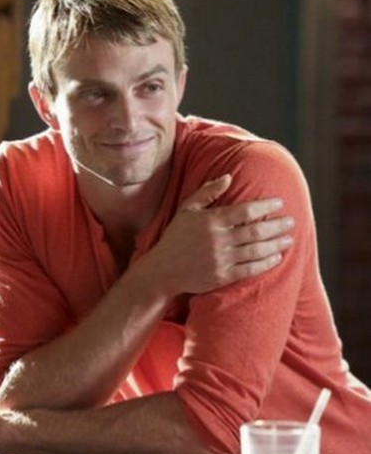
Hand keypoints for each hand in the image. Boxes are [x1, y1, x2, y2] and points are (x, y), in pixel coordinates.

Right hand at [145, 174, 293, 296]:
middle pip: (255, 231)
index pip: (245, 210)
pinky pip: (250, 269)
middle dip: (277, 226)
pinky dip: (266, 263)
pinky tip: (276, 257)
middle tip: (291, 221)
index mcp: (210, 220)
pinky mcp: (221, 277)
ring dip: (276, 244)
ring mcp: (220, 259)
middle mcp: (217, 240)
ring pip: (256, 250)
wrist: (162, 270)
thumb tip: (228, 177)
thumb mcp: (187, 210)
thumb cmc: (175, 238)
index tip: (280, 203)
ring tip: (288, 239)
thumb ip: (207, 192)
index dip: (266, 206)